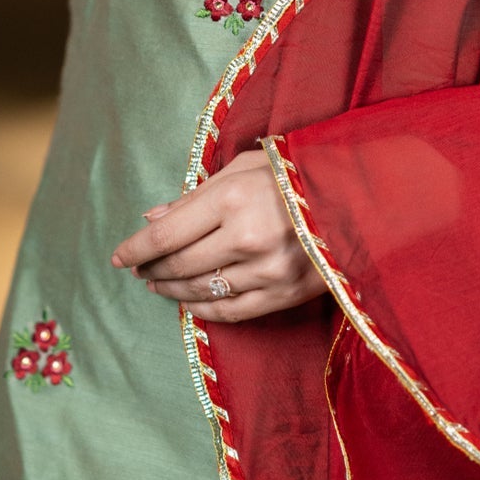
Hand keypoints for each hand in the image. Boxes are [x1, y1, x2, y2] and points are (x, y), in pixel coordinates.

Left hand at [109, 149, 330, 322]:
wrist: (362, 195)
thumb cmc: (298, 171)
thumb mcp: (245, 167)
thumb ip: (196, 195)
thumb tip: (151, 218)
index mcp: (233, 198)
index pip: (166, 233)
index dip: (136, 248)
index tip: (118, 257)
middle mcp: (246, 237)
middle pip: (179, 264)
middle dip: (152, 269)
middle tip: (138, 269)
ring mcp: (268, 270)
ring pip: (202, 290)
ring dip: (173, 290)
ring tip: (158, 284)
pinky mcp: (286, 294)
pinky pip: (232, 312)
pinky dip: (204, 309)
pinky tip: (190, 303)